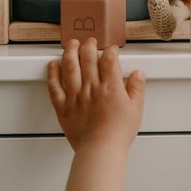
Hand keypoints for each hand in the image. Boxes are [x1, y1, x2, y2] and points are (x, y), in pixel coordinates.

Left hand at [47, 38, 145, 152]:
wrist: (100, 150)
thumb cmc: (117, 134)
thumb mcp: (136, 110)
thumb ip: (136, 89)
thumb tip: (138, 74)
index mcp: (110, 87)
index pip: (109, 60)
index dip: (110, 50)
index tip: (111, 49)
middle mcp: (92, 87)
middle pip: (88, 57)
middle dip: (89, 45)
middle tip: (89, 41)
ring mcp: (75, 95)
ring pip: (70, 66)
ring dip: (70, 51)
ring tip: (71, 44)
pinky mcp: (63, 106)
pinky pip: (54, 86)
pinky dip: (52, 73)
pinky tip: (53, 64)